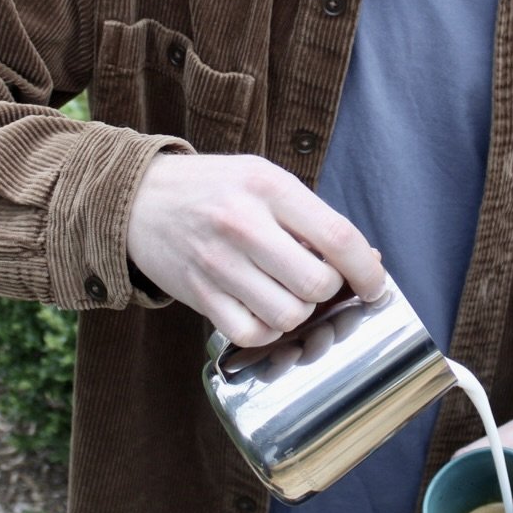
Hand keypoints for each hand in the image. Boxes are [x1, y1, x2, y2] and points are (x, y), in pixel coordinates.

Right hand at [126, 152, 385, 346]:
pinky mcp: (198, 294)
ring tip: (287, 292)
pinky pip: (252, 333)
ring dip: (299, 312)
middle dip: (329, 291)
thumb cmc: (214, 188)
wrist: (138, 199)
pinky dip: (267, 330)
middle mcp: (243, 224)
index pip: (338, 237)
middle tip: (318, 281)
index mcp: (268, 187)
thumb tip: (368, 260)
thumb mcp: (264, 179)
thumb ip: (312, 217)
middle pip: (317, 284)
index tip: (375, 284)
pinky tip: (263, 309)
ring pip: (288, 315)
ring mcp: (218, 263)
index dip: (368, 269)